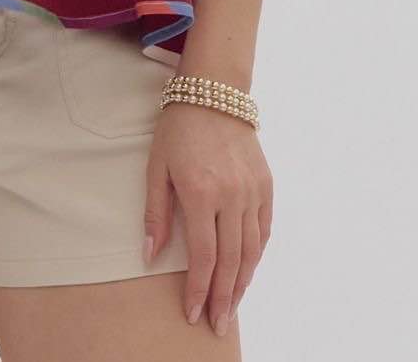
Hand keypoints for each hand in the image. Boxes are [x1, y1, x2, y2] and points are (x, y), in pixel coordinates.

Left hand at [144, 101, 272, 336]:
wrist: (213, 93)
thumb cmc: (178, 129)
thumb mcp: (156, 167)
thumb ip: (156, 214)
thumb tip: (151, 256)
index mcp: (200, 192)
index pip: (203, 256)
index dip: (198, 289)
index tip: (193, 313)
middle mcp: (231, 195)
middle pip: (230, 261)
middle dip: (222, 297)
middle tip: (216, 324)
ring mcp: (252, 191)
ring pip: (252, 250)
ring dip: (242, 283)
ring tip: (232, 307)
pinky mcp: (265, 184)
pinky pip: (264, 229)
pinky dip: (257, 254)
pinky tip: (248, 271)